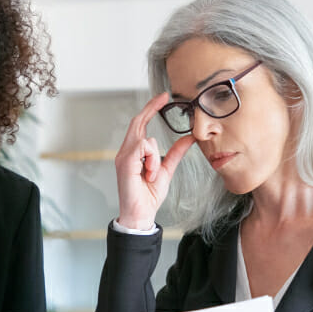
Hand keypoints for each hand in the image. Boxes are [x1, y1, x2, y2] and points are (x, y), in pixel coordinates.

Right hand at [115, 93, 195, 229]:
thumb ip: (175, 153)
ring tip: (153, 174)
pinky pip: (142, 148)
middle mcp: (126, 151)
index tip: (163, 98)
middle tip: (164, 97)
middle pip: (137, 122)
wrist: (140, 214)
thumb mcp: (167, 170)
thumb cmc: (148, 196)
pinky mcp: (124, 163)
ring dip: (155, 157)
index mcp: (134, 152)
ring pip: (145, 139)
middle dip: (150, 108)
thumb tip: (189, 138)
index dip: (150, 109)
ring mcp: (123, 157)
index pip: (140, 125)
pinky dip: (151, 161)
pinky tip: (149, 174)